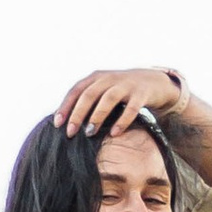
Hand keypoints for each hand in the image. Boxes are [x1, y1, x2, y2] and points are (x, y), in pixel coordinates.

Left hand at [56, 68, 182, 137]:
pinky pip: (131, 108)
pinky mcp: (141, 94)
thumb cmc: (122, 91)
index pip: (76, 90)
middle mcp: (109, 78)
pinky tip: (115, 133)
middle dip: (78, 114)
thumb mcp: (103, 90)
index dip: (65, 106)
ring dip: (97, 116)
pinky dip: (122, 121)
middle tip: (70, 133)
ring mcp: (126, 84)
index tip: (57, 124)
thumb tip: (65, 123)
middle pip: (89, 94)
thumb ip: (87, 101)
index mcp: (97, 78)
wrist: (154, 81)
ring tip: (90, 133)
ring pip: (108, 99)